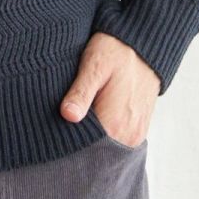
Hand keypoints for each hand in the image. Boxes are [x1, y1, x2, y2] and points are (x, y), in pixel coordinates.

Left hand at [59, 31, 159, 146]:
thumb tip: (68, 115)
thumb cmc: (115, 51)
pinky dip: (103, 137)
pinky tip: (92, 122)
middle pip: (95, 153)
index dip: (66, 144)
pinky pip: (117, 142)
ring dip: (91, 141)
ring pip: (106, 149)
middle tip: (62, 127)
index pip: (84, 150)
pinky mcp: (138, 129)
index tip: (53, 133)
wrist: (144, 45)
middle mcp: (128, 136)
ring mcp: (135, 135)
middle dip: (78, 145)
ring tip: (77, 123)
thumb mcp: (94, 65)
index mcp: (115, 124)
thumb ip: (81, 93)